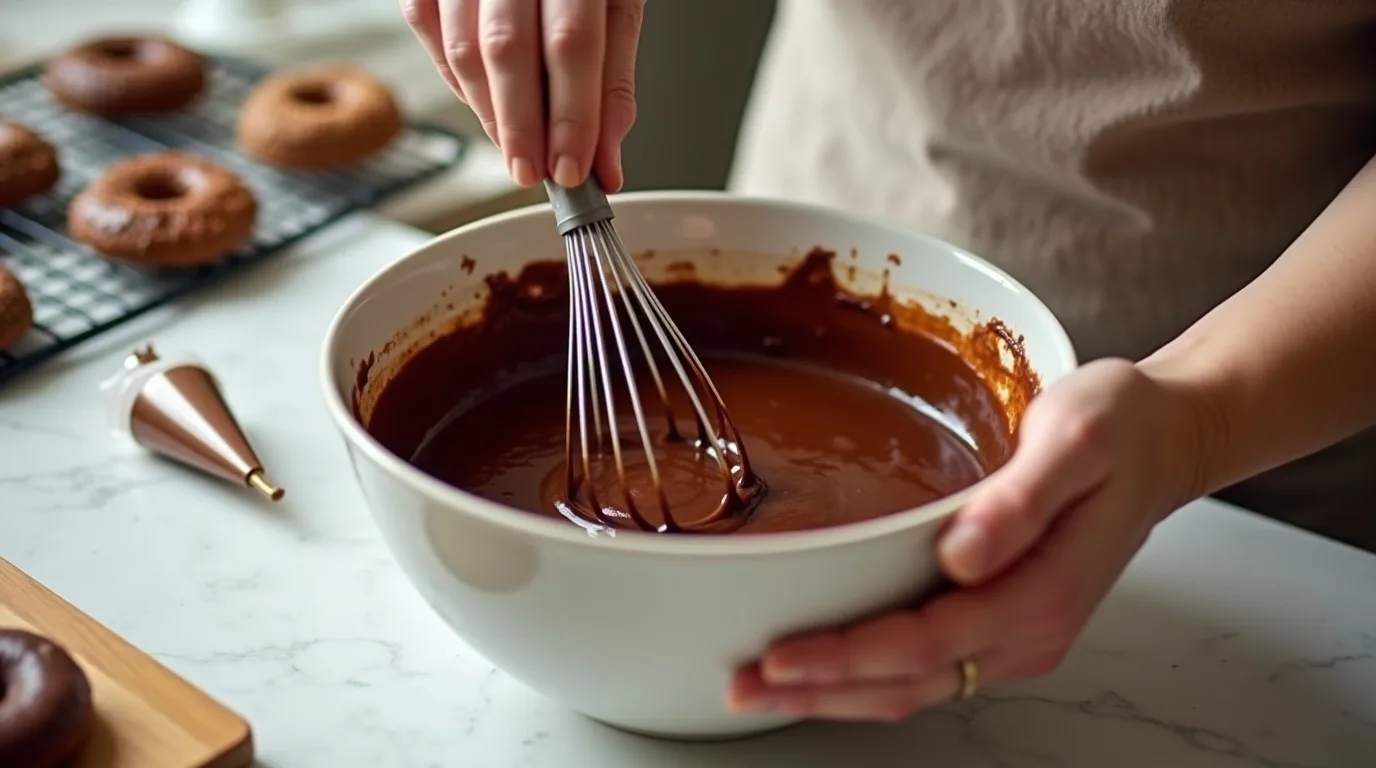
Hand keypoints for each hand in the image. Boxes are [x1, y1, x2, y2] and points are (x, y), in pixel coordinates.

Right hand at [401, 0, 644, 190]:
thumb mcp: (615, 3)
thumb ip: (611, 82)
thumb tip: (606, 160)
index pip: (572, 44)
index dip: (571, 116)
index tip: (575, 170)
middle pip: (508, 49)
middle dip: (522, 127)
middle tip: (534, 173)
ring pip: (462, 47)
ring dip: (488, 112)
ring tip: (515, 147)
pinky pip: (427, 27)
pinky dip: (454, 78)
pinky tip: (482, 102)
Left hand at [726, 358, 1213, 721]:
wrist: (1166, 438)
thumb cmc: (1121, 428)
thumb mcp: (1077, 438)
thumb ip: (1021, 500)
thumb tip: (962, 554)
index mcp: (1041, 591)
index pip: (924, 641)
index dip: (845, 655)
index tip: (780, 654)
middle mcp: (1028, 628)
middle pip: (906, 682)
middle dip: (817, 690)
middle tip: (740, 683)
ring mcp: (1017, 632)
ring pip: (913, 686)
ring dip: (835, 691)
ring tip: (764, 686)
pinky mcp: (1005, 620)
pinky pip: (928, 667)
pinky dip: (868, 675)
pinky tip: (827, 666)